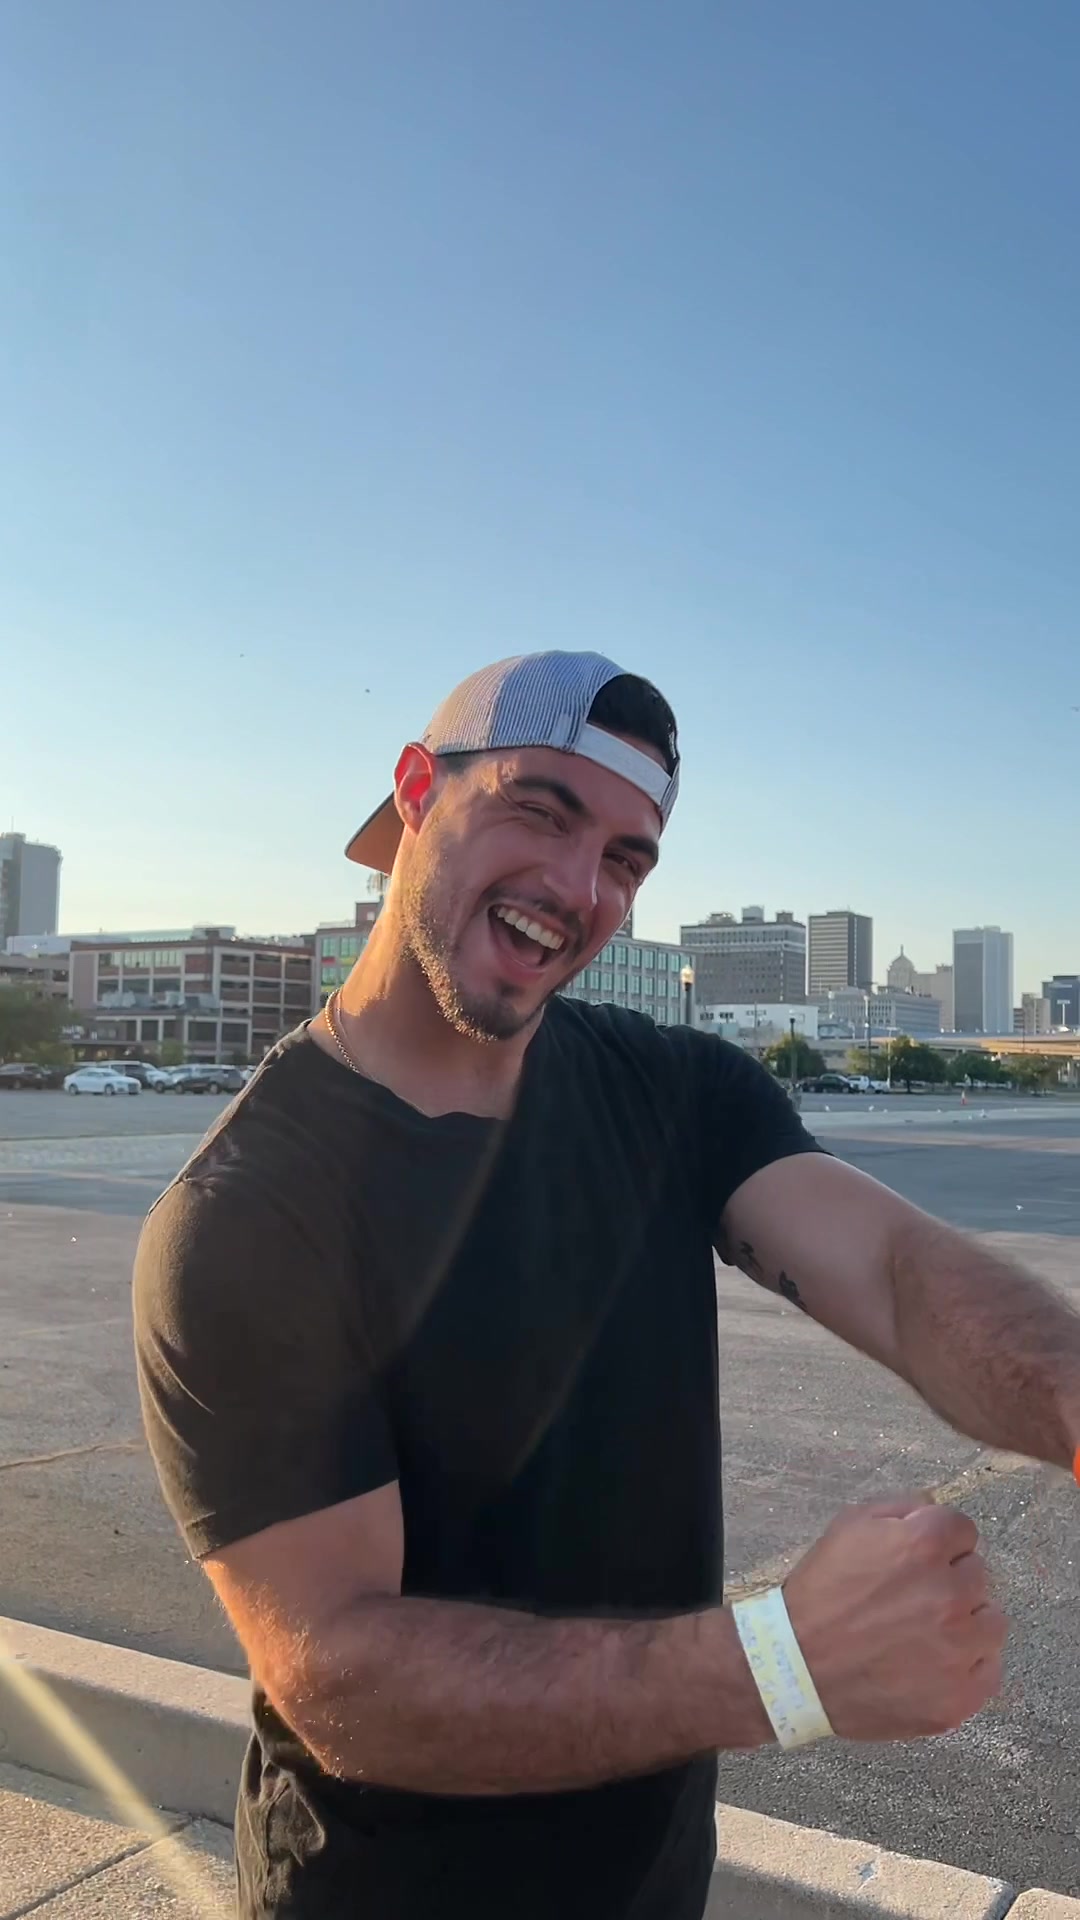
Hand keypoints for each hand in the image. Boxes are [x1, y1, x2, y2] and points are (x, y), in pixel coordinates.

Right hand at [783, 1495, 1006, 1742]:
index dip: (937, 1543)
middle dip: (950, 1581)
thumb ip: (904, 1508)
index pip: (964, 1530)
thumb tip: (938, 1514)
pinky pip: (988, 1669)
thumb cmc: (822, 1593)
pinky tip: (932, 1663)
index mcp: (924, 1545)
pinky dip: (967, 1665)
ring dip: (966, 1622)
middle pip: (978, 1574)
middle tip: (912, 1599)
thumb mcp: (850, 1525)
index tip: (916, 1561)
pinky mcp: (959, 1696)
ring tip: (924, 1633)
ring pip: (991, 1621)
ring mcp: (958, 1649)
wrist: (795, 1667)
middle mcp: (950, 1594)